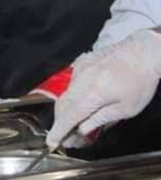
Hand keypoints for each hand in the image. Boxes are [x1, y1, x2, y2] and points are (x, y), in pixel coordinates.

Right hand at [47, 29, 160, 148]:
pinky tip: (85, 98)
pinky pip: (72, 81)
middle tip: (67, 135)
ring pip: (66, 93)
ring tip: (77, 119)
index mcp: (92, 93)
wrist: (143, 52)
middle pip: (63, 105)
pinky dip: (74, 93)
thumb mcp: (127, 109)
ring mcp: (79, 69)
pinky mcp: (81, 62)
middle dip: (61, 121)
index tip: (51, 142)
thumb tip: (83, 129)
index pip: (69, 116)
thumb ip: (101, 119)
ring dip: (68, 108)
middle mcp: (81, 80)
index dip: (59, 130)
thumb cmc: (140, 81)